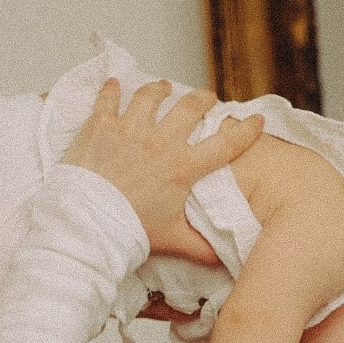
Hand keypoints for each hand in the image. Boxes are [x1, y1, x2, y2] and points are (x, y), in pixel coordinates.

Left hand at [62, 77, 263, 250]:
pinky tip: (114, 83)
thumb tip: (224, 260)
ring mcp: (129, 130)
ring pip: (150, 96)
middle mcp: (160, 142)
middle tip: (206, 99)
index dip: (246, 131)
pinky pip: (108, 99)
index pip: (225, 144)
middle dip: (203, 99)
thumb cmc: (129, 231)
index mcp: (182, 167)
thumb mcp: (172, 240)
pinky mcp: (101, 127)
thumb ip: (201, 248)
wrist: (86, 224)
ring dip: (160, 89)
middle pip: (190, 107)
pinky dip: (111, 90)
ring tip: (164, 87)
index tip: (257, 120)